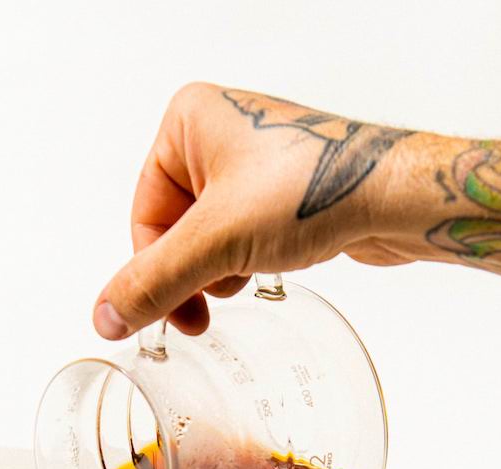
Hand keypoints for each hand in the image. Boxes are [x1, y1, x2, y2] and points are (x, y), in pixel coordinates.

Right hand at [92, 83, 422, 339]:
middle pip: (174, 228)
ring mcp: (253, 162)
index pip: (144, 214)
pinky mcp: (282, 191)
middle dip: (193, 272)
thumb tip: (104, 316)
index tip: (169, 315)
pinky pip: (241, 236)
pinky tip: (273, 267)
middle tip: (205, 313)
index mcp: (188, 120)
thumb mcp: (217, 243)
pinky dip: (248, 260)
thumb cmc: (319, 188)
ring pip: (208, 237)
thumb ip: (153, 282)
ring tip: (252, 273)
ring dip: (222, 270)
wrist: (396, 196)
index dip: (155, 270)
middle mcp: (218, 132)